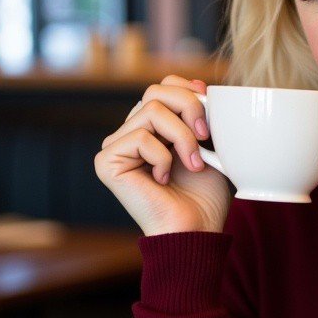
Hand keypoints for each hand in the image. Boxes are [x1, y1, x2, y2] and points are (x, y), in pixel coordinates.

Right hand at [94, 74, 231, 236]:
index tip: (211, 113)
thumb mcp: (211, 146)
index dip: (189, 91)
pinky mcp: (106, 161)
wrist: (196, 231)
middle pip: (156, 91)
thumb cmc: (206, 196)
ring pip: (152, 111)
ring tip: (194, 165)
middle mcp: (131, 132)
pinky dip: (163, 158)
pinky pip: (140, 138)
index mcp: (154, 127)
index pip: (163, 86)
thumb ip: (202, 115)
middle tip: (206, 138)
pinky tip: (163, 179)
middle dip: (190, 108)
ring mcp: (116, 146)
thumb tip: (199, 85)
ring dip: (183, 138)